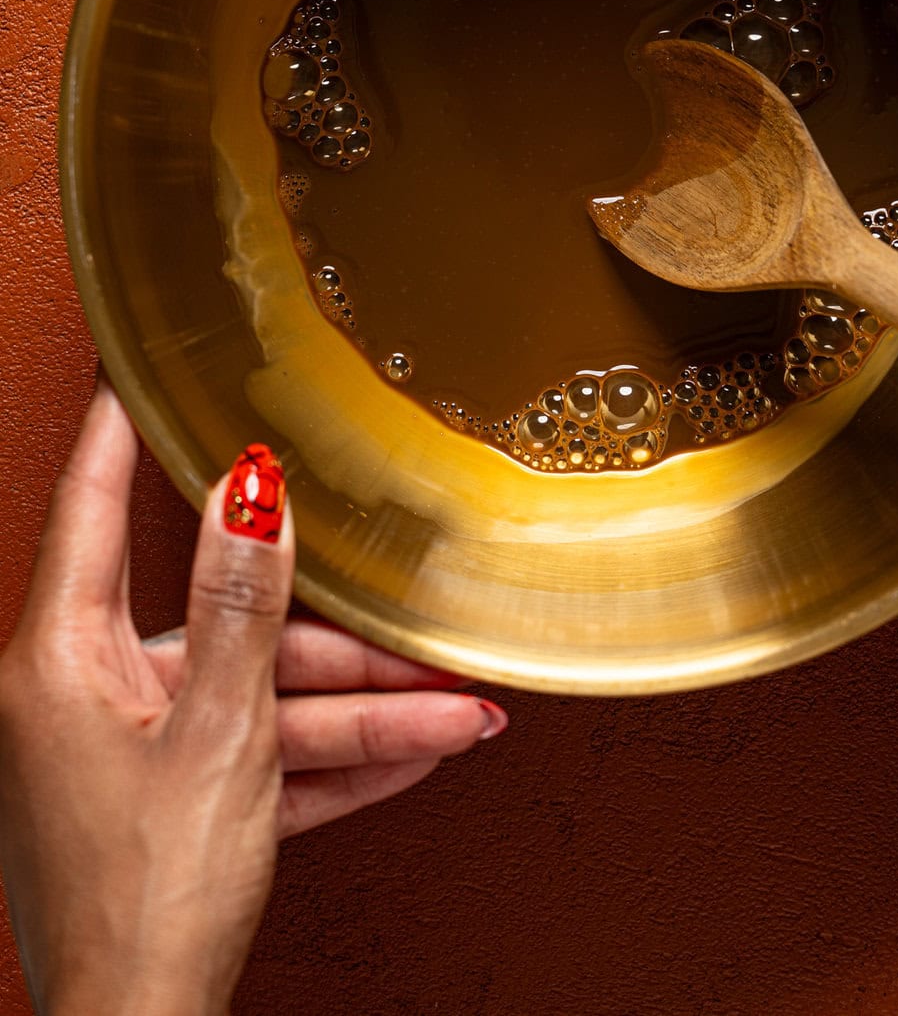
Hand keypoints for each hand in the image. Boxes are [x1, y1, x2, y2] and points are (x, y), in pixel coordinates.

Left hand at [0, 382, 506, 1015]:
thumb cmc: (147, 904)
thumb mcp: (220, 736)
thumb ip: (242, 607)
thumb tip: (249, 492)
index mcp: (62, 661)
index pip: (93, 505)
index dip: (122, 428)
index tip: (141, 367)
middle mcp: (85, 695)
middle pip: (224, 624)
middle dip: (336, 638)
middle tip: (416, 624)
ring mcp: (127, 753)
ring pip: (260, 698)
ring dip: (363, 709)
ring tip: (460, 713)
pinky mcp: (167, 805)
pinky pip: (261, 759)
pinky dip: (332, 760)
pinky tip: (416, 753)